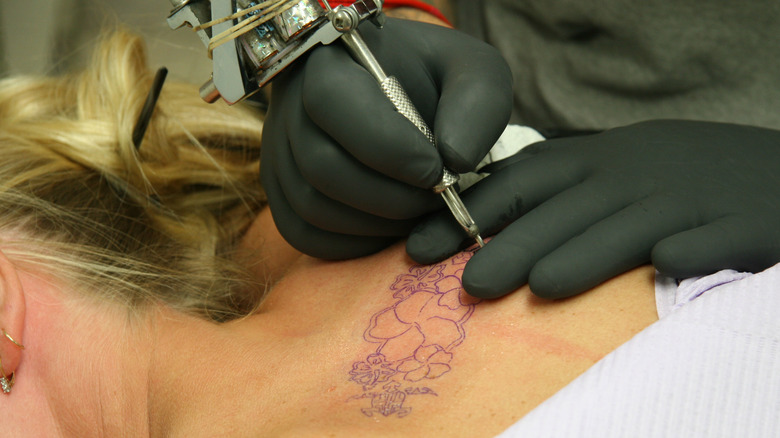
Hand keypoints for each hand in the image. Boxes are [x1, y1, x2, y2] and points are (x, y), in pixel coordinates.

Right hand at [261, 18, 512, 258]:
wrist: (396, 93)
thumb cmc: (433, 80)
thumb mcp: (470, 71)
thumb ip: (475, 105)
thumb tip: (455, 161)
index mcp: (327, 63)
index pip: (333, 103)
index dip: (388, 147)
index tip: (438, 169)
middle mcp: (288, 110)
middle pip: (322, 168)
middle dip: (390, 197)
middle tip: (438, 199)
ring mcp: (278, 157)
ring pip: (312, 208)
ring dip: (377, 224)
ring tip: (421, 212)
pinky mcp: (282, 196)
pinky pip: (306, 236)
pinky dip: (355, 244)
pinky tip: (393, 229)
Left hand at [407, 120, 779, 298]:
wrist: (772, 167)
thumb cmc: (674, 175)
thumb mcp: (611, 169)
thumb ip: (553, 192)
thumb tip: (474, 224)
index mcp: (597, 160)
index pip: (522, 180)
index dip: (471, 212)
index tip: (422, 247)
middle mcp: (636, 174)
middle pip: (568, 207)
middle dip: (516, 242)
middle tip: (471, 285)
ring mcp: (692, 197)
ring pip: (634, 223)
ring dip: (590, 251)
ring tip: (544, 284)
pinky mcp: (748, 222)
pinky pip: (721, 236)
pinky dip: (698, 248)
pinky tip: (669, 262)